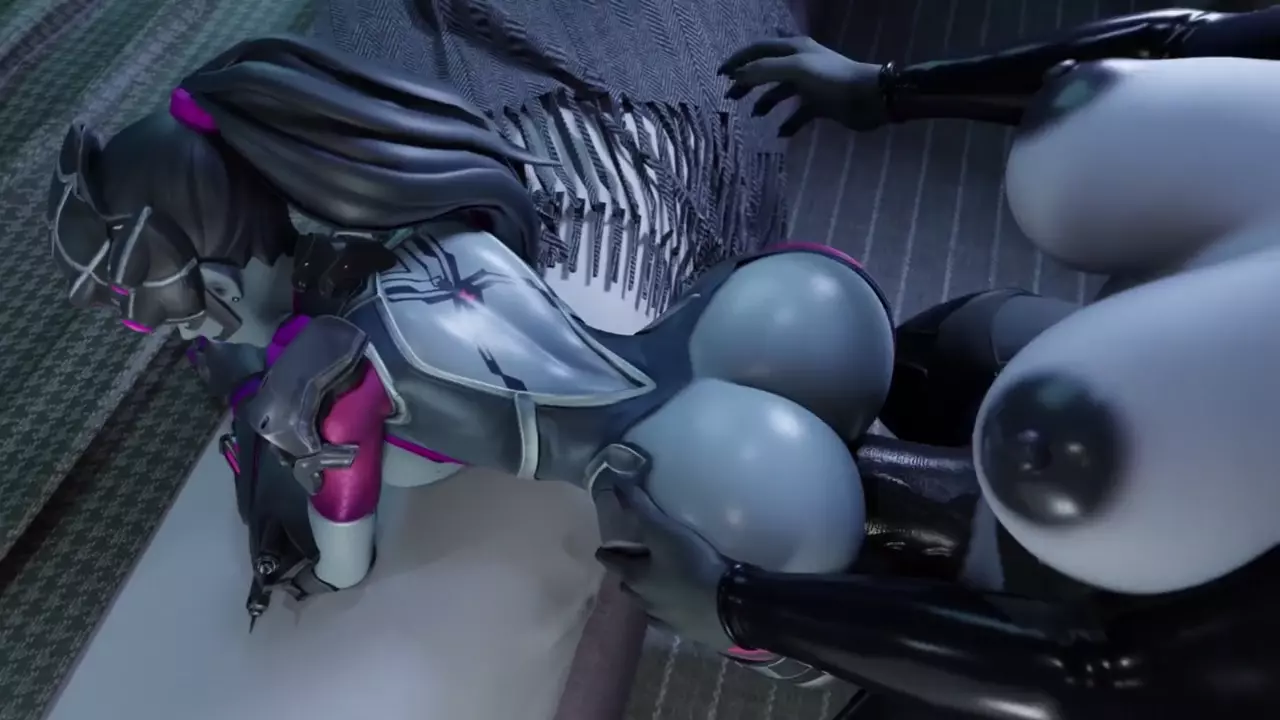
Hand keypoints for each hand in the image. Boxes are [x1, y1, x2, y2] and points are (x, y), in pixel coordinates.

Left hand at [591, 453, 734, 652]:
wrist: (726, 608)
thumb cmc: (691, 564)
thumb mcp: (665, 530)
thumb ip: (641, 508)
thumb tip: (618, 484)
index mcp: (633, 576)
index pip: (609, 561)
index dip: (607, 551)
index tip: (608, 545)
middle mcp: (642, 600)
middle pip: (626, 585)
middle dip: (628, 573)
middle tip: (640, 559)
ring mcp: (662, 619)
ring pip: (645, 604)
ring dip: (647, 593)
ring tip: (661, 581)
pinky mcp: (683, 630)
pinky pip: (666, 620)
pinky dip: (667, 610)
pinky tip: (678, 605)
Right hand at [718, 36, 887, 135]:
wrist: (869, 97)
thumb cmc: (832, 79)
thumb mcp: (796, 70)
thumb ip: (764, 71)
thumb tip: (736, 76)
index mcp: (794, 49)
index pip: (758, 49)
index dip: (738, 59)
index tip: (721, 75)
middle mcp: (801, 63)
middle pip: (766, 70)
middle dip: (748, 83)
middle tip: (731, 98)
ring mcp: (810, 84)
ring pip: (780, 92)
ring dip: (765, 103)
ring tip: (755, 116)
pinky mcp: (820, 104)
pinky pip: (798, 114)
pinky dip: (788, 124)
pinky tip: (780, 133)